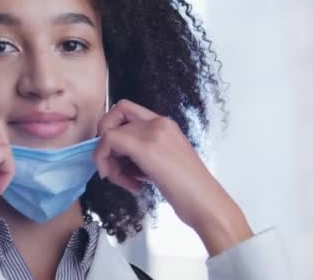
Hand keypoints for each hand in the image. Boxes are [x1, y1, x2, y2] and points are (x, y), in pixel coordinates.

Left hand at [94, 99, 252, 255]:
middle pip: (113, 123)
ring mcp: (153, 132)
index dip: (110, 128)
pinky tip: (127, 184)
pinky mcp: (146, 148)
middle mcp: (158, 123)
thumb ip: (141, 152)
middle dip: (106, 150)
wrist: (206, 203)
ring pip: (108, 133)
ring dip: (108, 161)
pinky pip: (108, 142)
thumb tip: (114, 156)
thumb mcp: (163, 161)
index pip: (124, 110)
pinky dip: (105, 162)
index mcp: (164, 124)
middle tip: (114, 172)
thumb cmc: (188, 190)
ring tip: (127, 182)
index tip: (112, 153)